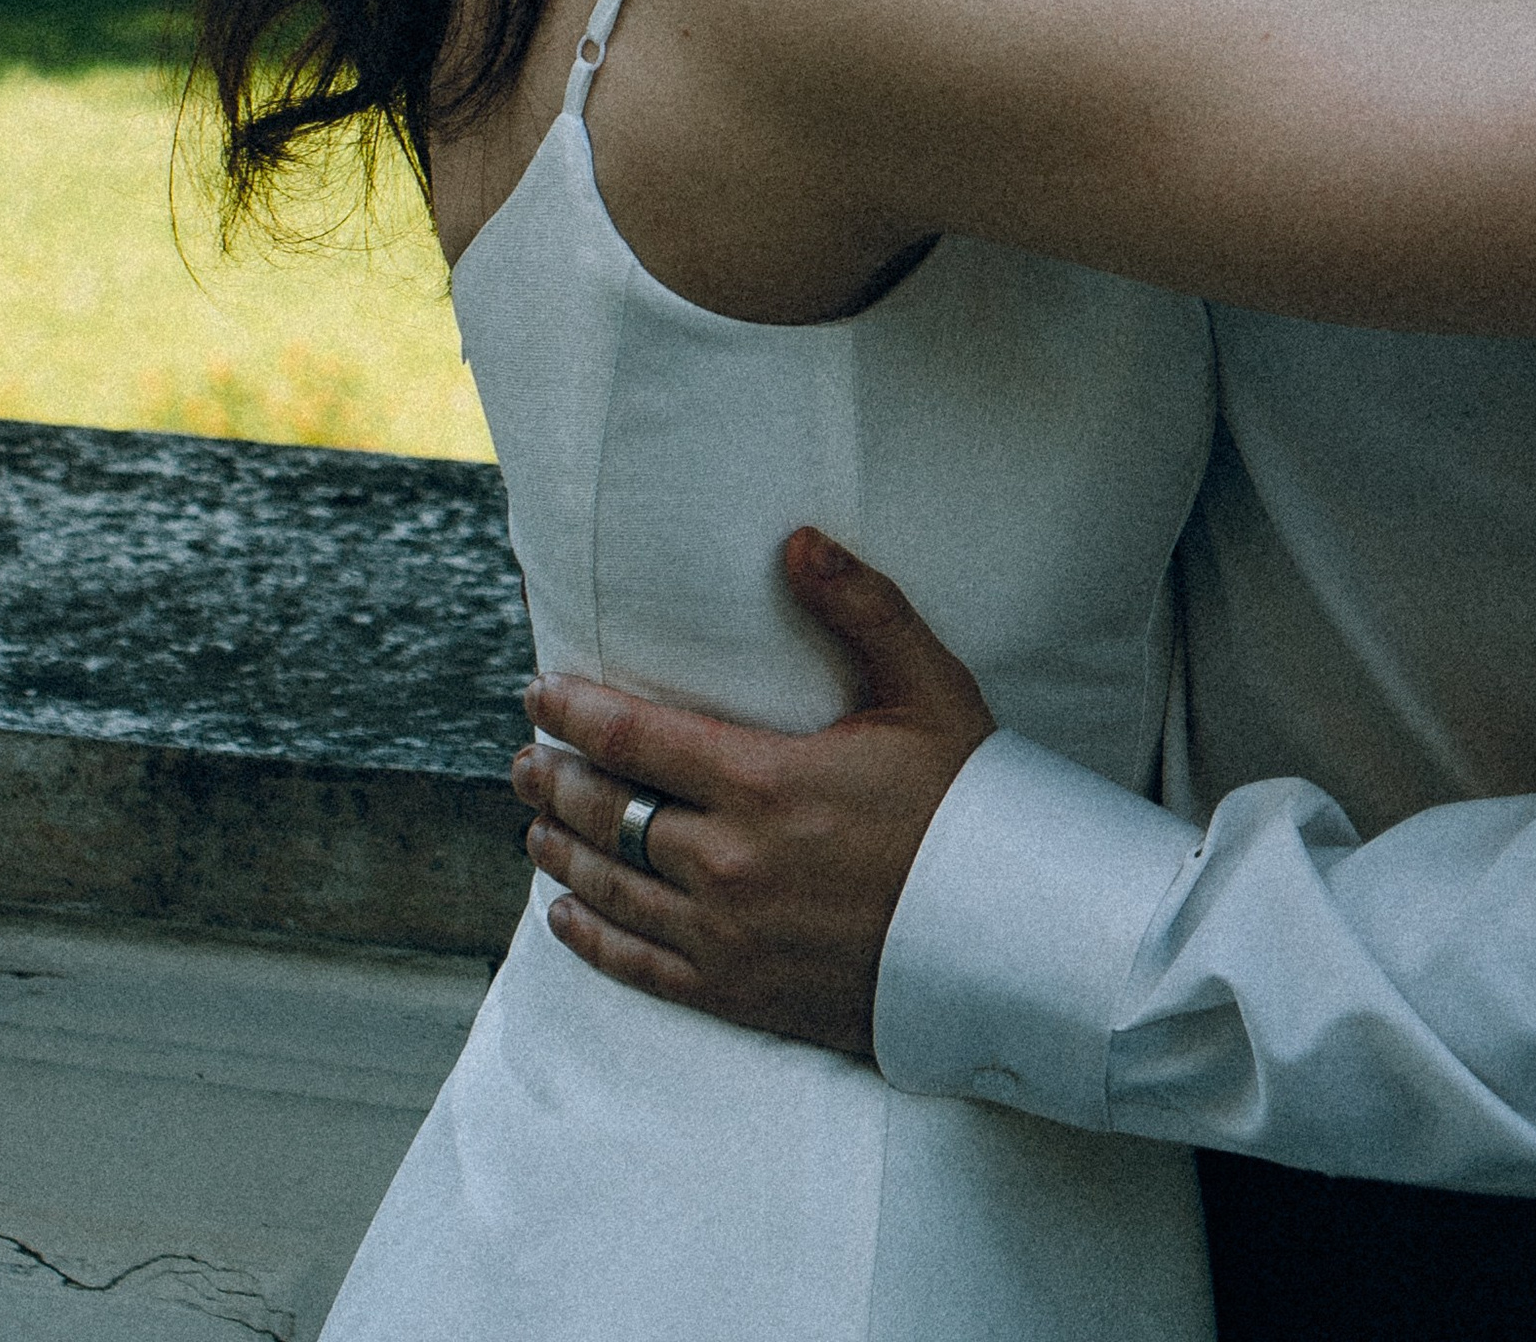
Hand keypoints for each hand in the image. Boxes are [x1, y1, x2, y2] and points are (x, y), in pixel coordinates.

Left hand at [511, 530, 995, 1056]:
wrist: (1012, 944)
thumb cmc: (970, 808)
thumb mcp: (927, 690)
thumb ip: (861, 608)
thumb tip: (797, 541)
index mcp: (766, 782)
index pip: (634, 740)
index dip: (574, 713)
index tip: (540, 693)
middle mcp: (732, 864)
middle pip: (609, 814)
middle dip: (554, 779)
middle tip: (523, 758)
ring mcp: (731, 937)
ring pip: (612, 888)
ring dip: (563, 851)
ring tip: (535, 822)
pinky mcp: (742, 994)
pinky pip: (642, 967)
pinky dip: (592, 939)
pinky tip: (566, 918)